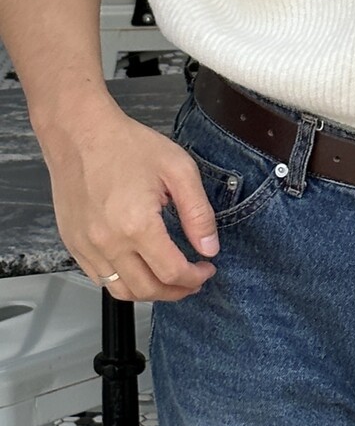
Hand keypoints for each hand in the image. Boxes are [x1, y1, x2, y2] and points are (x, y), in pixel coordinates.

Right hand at [38, 96, 218, 301]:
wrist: (80, 133)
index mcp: (136, 225)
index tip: (207, 269)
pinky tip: (140, 268)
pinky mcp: (73, 242)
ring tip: (169, 281)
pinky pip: (99, 278)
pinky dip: (123, 282)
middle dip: (177, 292)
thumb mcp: (179, 170)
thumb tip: (209, 248)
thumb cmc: (126, 145)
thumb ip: (199, 214)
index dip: (196, 277)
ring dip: (150, 293)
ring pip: (121, 291)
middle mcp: (108, 242)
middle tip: (193, 281)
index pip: (172, 273)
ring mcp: (86, 245)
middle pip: (147, 290)